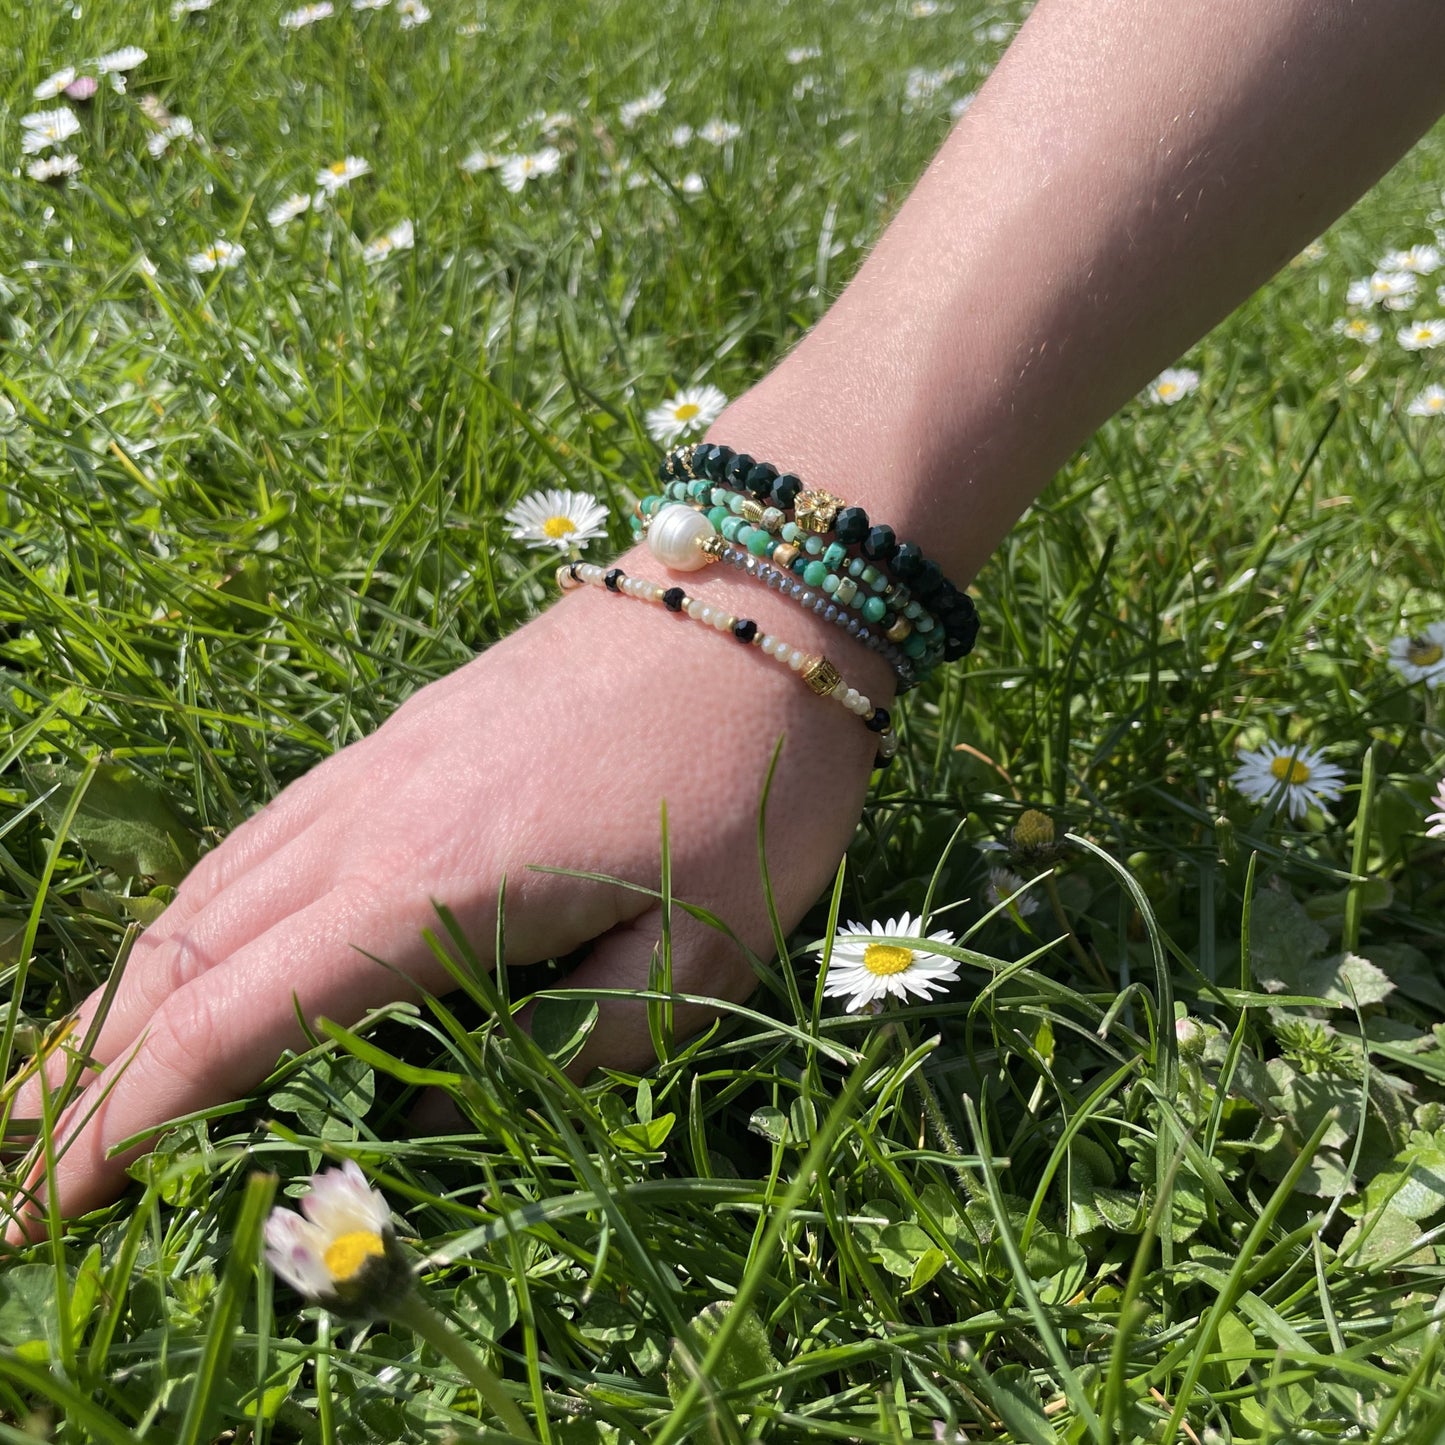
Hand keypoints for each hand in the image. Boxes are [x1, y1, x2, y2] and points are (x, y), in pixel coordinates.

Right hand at [5, 545, 889, 1237]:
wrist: (761, 599)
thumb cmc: (748, 778)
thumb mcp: (702, 952)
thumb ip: (574, 1056)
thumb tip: (451, 1116)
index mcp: (428, 884)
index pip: (235, 1020)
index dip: (125, 1123)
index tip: (39, 1206)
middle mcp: (368, 816)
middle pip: (184, 951)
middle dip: (90, 1070)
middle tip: (19, 1174)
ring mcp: (376, 763)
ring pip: (208, 885)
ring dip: (127, 988)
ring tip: (72, 1075)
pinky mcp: (403, 735)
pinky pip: (263, 837)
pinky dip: (199, 912)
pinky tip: (197, 945)